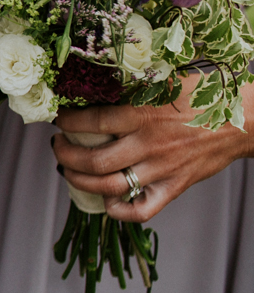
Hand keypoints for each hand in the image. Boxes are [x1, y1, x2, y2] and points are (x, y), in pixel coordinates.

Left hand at [54, 82, 253, 222]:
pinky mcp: (174, 187)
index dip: (68, 122)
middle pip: (93, 160)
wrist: (241, 120)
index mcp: (143, 114)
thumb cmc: (201, 96)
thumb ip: (130, 85)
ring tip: (69, 170)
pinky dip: (119, 211)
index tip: (59, 120)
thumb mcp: (162, 81)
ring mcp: (162, 169)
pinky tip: (106, 200)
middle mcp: (149, 144)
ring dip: (80, 182)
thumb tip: (91, 81)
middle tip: (58, 147)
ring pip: (110, 186)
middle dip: (65, 155)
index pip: (92, 122)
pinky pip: (142, 210)